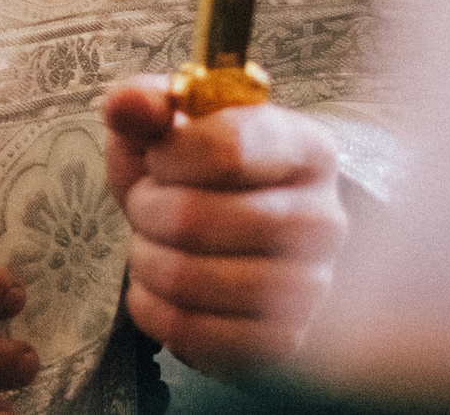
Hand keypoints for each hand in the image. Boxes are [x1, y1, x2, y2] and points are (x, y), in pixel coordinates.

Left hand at [102, 76, 344, 382]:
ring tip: (152, 245)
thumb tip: (126, 105)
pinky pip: (189, 332)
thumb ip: (146, 105)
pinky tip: (158, 288)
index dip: (170, 154)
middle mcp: (323, 220)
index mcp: (308, 150)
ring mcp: (308, 288)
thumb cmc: (204, 180)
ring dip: (145, 260)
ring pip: (187, 280)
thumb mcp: (175, 129)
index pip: (229, 148)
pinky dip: (152, 308)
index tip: (159, 156)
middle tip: (147, 205)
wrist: (239, 249)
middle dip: (147, 210)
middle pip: (196, 218)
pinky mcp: (280, 343)